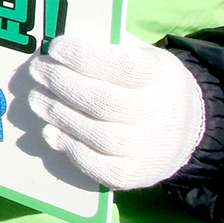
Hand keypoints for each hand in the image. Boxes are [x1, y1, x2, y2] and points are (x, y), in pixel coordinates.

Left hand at [28, 36, 204, 189]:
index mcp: (163, 75)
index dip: (85, 57)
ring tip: (38, 100)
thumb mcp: (140, 56)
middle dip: (63, 85)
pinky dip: (73, 151)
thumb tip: (55, 54)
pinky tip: (52, 133)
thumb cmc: (146, 83)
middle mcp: (162, 113)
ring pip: (102, 136)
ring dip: (62, 116)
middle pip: (106, 102)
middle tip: (38, 72)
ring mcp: (152, 148)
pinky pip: (103, 169)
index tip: (55, 48)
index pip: (125, 67)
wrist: (186, 125)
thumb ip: (105, 54)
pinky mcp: (139, 174)